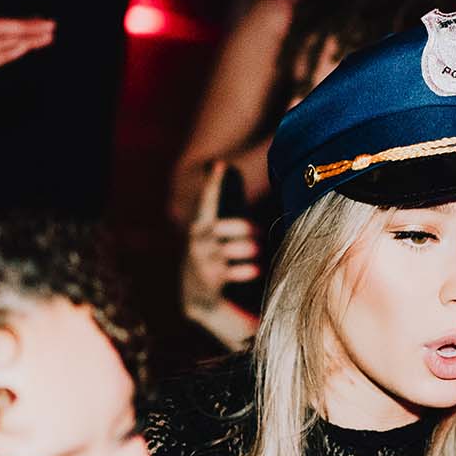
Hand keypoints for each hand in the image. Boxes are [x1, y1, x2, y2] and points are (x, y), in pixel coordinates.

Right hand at [182, 164, 260, 314]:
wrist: (195, 292)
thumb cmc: (213, 250)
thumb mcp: (214, 228)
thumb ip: (219, 201)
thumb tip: (220, 164)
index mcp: (203, 224)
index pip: (207, 201)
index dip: (213, 184)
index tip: (219, 165)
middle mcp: (200, 241)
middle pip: (218, 229)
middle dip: (240, 228)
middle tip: (260, 233)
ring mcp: (204, 263)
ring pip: (224, 254)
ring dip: (243, 253)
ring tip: (259, 254)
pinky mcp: (210, 283)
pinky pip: (226, 278)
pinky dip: (241, 276)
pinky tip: (254, 273)